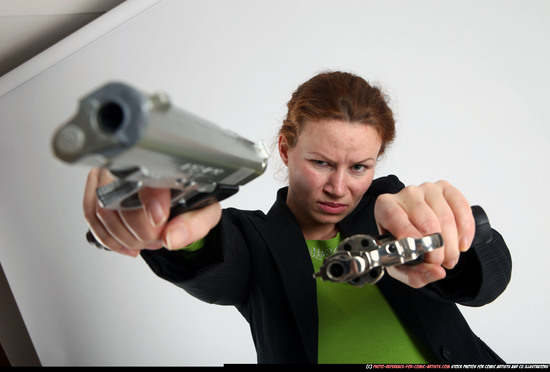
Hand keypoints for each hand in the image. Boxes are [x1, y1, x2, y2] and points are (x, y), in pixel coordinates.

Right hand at [83, 168, 221, 256]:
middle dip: (140, 230)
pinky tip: (129, 245)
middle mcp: (131, 162)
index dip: (150, 199)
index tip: (159, 219)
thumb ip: (194, 225)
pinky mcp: (97, 187)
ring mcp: (110, 173)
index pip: (148, 174)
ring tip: (147, 240)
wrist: (181, 199)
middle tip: (157, 238)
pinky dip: (110, 238)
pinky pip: (92, 215)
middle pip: (121, 198)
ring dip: (126, 237)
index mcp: (163, 162)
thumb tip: (172, 238)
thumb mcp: (205, 211)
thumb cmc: (192, 198)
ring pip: (103, 210)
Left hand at [374, 180, 474, 287]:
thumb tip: (437, 272)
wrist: (415, 230)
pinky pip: (461, 206)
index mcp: (386, 206)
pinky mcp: (446, 189)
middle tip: (438, 263)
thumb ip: (414, 274)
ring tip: (449, 258)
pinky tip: (462, 244)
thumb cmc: (404, 243)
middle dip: (436, 248)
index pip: (395, 217)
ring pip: (446, 217)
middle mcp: (406, 194)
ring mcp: (427, 189)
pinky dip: (466, 229)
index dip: (408, 235)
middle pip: (426, 221)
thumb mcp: (400, 264)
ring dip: (451, 244)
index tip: (419, 252)